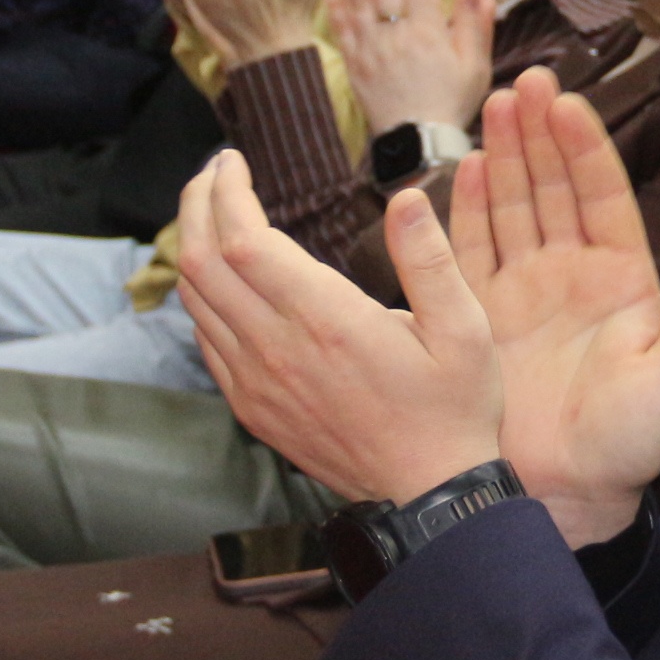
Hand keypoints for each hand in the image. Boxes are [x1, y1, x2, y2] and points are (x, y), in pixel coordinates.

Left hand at [175, 153, 502, 504]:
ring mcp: (257, 383)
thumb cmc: (454, 410)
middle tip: (215, 174)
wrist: (429, 497)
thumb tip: (405, 196)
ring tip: (215, 213)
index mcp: (327, 321)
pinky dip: (204, 296)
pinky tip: (227, 278)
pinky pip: (206, 340)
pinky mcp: (252, 408)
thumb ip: (431, 258)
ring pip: (195, 300)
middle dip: (197, 205)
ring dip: (194, 246)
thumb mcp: (466, 330)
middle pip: (201, 262)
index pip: (243, 239)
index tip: (234, 162)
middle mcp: (278, 350)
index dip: (225, 191)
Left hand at [328, 0, 495, 134]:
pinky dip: (336, 3)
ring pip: (361, 0)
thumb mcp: (475, 67)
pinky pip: (343, 29)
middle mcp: (397, 36)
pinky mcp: (355, 65)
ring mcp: (372, 49)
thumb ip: (474, 26)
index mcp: (429, 33)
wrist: (418, 146)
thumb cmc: (451, 105)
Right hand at [442, 67, 659, 542]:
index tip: (568, 104)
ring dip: (506, 155)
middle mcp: (571, 273)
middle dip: (540, 133)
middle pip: (554, 186)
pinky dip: (469, 208)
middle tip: (525, 83)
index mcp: (622, 279)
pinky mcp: (483, 315)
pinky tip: (468, 167)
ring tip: (496, 105)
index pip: (603, 195)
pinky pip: (474, 249)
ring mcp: (525, 290)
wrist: (571, 494)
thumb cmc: (633, 442)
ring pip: (514, 205)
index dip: (586, 148)